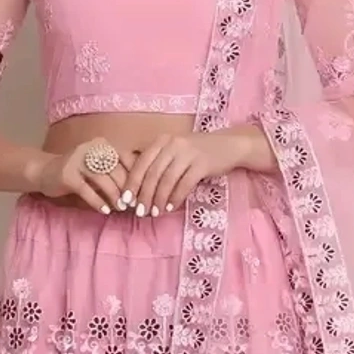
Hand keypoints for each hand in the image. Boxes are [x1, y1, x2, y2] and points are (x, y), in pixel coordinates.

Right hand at [30, 138, 134, 213]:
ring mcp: (77, 159)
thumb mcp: (98, 167)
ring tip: (121, 208)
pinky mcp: (67, 174)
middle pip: (116, 170)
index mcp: (102, 145)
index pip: (126, 159)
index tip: (142, 192)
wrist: (44, 171)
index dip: (136, 176)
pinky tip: (105, 211)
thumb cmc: (78, 172)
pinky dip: (98, 202)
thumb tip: (140, 189)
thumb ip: (116, 172)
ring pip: (103, 179)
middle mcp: (91, 148)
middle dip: (126, 189)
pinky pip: (87, 190)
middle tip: (133, 204)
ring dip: (114, 196)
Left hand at [120, 131, 248, 216]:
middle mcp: (173, 143)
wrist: (228, 145)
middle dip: (144, 195)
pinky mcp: (202, 163)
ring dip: (159, 199)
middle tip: (140, 212)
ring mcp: (188, 152)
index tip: (125, 201)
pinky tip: (171, 208)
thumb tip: (137, 190)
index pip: (141, 163)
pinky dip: (176, 197)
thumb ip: (158, 163)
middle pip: (153, 173)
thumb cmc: (197, 152)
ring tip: (155, 213)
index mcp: (162, 140)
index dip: (132, 183)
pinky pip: (184, 184)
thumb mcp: (174, 151)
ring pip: (167, 180)